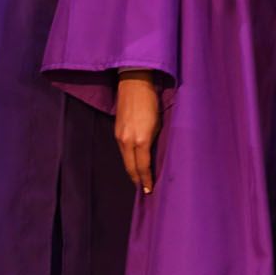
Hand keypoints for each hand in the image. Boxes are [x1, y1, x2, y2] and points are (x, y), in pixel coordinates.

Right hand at [116, 72, 161, 192]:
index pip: (142, 167)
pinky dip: (128, 159)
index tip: (149, 190)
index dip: (146, 180)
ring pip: (125, 160)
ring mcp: (120, 136)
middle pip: (130, 167)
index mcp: (140, 140)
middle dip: (137, 179)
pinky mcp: (116, 131)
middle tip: (144, 189)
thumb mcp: (158, 124)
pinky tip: (134, 162)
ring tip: (140, 179)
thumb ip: (154, 142)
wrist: (134, 84)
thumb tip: (153, 157)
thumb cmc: (152, 102)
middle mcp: (127, 141)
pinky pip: (122, 151)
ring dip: (132, 170)